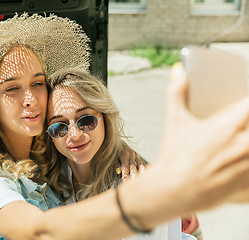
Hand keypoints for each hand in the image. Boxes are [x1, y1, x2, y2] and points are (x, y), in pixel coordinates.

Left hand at [117, 143, 146, 180]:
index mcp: (124, 154)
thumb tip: (118, 171)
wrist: (120, 142)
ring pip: (140, 165)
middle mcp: (131, 155)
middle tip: (134, 181)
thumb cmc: (115, 151)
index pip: (125, 166)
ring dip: (142, 172)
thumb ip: (116, 164)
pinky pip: (144, 164)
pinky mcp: (139, 158)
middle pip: (133, 166)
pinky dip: (147, 168)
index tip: (125, 180)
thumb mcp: (114, 156)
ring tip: (144, 178)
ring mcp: (136, 156)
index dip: (125, 173)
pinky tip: (150, 173)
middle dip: (134, 174)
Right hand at [156, 63, 248, 211]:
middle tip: (240, 127)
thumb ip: (177, 94)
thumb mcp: (175, 121)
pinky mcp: (248, 184)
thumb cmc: (174, 158)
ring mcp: (248, 166)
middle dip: (248, 123)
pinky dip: (248, 165)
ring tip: (239, 146)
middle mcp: (244, 145)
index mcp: (229, 126)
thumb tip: (179, 74)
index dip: (248, 103)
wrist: (172, 190)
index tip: (245, 106)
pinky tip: (239, 163)